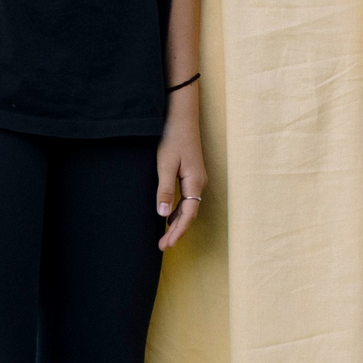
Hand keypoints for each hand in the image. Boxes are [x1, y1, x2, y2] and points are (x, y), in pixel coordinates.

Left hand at [156, 95, 206, 251]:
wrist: (183, 117)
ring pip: (189, 207)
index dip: (177, 232)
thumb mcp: (165, 164)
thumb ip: (164, 190)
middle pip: (190, 214)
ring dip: (178, 222)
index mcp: (195, 183)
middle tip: (163, 245)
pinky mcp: (192, 175)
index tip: (166, 245)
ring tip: (165, 235)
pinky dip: (179, 211)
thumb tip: (162, 215)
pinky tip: (168, 215)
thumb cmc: (173, 138)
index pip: (188, 215)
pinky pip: (188, 199)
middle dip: (177, 231)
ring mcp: (197, 179)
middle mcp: (199, 184)